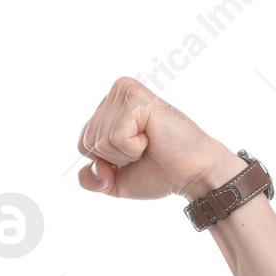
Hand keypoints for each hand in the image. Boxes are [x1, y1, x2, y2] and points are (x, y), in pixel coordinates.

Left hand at [75, 78, 242, 201]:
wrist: (191, 174)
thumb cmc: (159, 173)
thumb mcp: (114, 182)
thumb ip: (91, 179)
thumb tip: (84, 169)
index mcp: (109, 108)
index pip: (83, 143)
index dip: (105, 162)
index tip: (134, 156)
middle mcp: (116, 94)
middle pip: (87, 141)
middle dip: (114, 159)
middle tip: (143, 150)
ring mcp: (126, 93)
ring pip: (99, 140)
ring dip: (125, 153)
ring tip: (149, 143)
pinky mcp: (136, 98)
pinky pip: (115, 137)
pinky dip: (133, 148)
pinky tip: (152, 137)